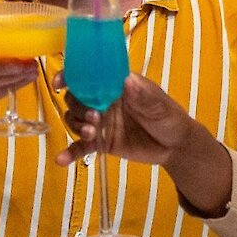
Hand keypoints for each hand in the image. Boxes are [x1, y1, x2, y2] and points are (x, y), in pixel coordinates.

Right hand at [57, 74, 233, 218]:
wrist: (176, 147)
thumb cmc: (169, 117)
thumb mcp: (159, 106)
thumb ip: (142, 96)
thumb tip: (126, 81)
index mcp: (116, 85)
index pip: (89, 76)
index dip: (71, 76)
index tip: (60, 83)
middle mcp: (104, 101)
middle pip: (77, 99)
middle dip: (78, 106)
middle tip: (94, 117)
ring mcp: (101, 123)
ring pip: (76, 121)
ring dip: (77, 126)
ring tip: (92, 134)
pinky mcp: (101, 143)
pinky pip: (81, 146)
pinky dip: (70, 152)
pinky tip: (61, 160)